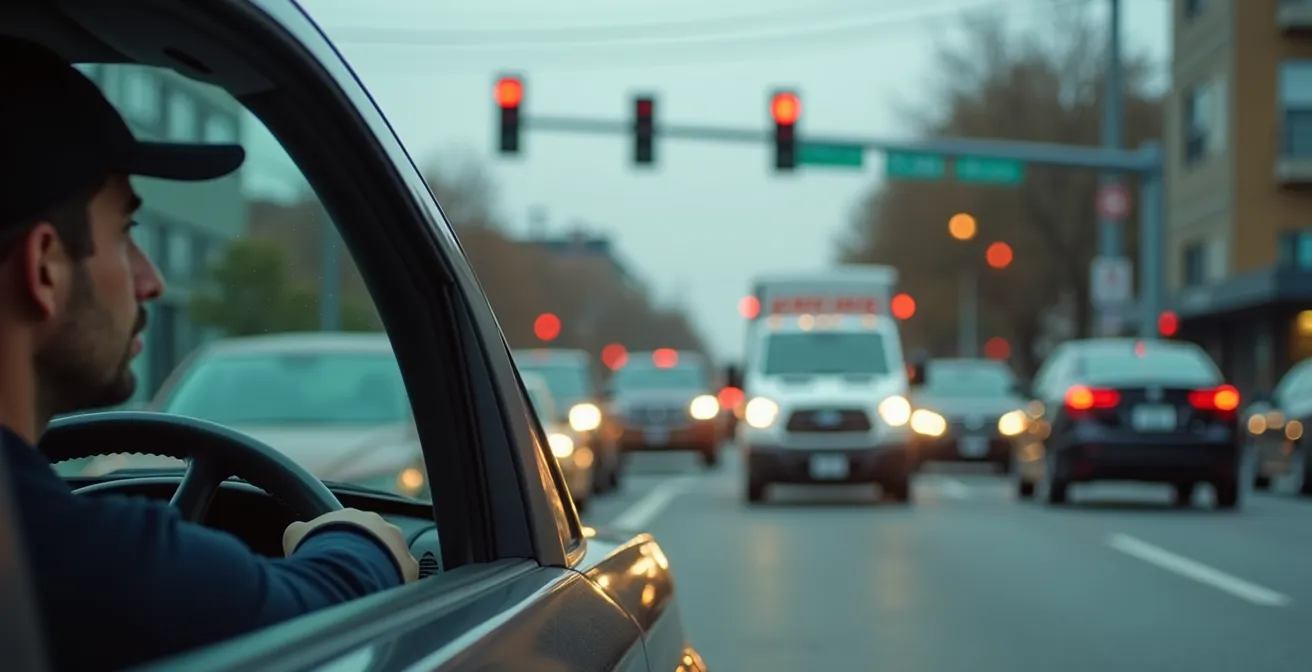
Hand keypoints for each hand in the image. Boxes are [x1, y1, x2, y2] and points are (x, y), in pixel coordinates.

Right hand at [283, 508, 419, 582]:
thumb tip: (298, 531)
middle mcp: (380, 525)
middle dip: (362, 554)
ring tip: (363, 586)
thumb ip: (300, 530)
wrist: (344, 568)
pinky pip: (404, 575)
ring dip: (381, 567)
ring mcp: (398, 544)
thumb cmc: (317, 549)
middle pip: (373, 539)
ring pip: (392, 556)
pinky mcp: (409, 566)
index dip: (339, 542)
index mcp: (353, 515)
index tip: (331, 557)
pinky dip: (394, 584)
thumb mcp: (295, 535)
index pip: (349, 527)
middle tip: (348, 573)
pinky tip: (380, 593)